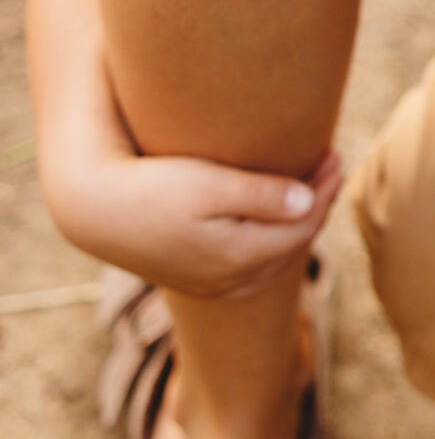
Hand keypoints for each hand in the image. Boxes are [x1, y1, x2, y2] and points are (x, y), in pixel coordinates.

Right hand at [45, 75, 341, 299]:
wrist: (95, 210)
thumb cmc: (153, 188)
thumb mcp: (210, 184)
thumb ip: (263, 196)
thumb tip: (309, 202)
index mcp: (239, 257)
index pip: (303, 225)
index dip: (325, 190)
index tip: (336, 154)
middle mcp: (231, 280)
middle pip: (294, 243)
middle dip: (317, 203)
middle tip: (331, 162)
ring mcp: (213, 285)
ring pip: (276, 258)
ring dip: (298, 222)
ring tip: (311, 185)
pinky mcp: (197, 279)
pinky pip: (253, 266)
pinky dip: (274, 240)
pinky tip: (276, 218)